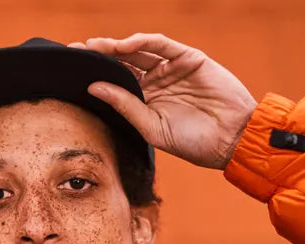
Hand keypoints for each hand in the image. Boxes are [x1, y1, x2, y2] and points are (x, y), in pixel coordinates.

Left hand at [70, 34, 256, 169]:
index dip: (96, 75)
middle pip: (123, 63)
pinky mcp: (188, 58)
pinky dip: (143, 41)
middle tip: (77, 51)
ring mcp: (172, 68)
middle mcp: (156, 82)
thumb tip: (93, 87)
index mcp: (146, 101)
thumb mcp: (151, 127)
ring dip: (117, 46)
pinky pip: (162, 45)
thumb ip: (124, 105)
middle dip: (100, 56)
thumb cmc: (193, 142)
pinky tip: (125, 44)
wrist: (232, 140)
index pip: (115, 83)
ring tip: (96, 46)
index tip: (72, 71)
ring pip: (139, 51)